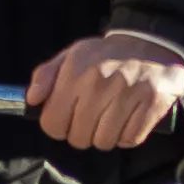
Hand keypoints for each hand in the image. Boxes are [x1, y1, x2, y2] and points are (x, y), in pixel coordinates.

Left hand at [25, 32, 183, 151]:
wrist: (151, 42)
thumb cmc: (107, 55)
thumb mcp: (71, 56)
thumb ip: (46, 75)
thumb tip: (32, 99)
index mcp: (76, 72)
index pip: (53, 123)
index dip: (57, 126)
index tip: (66, 119)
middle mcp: (101, 83)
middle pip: (79, 138)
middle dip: (82, 133)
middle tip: (91, 118)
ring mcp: (128, 94)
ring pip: (104, 142)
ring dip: (106, 136)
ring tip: (111, 117)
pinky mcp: (152, 104)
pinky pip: (130, 139)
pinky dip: (127, 135)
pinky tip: (128, 117)